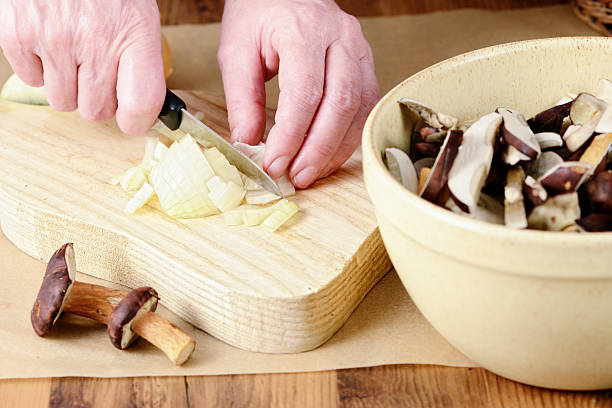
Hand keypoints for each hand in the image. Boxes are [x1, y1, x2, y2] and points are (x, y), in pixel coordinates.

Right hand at [0, 0, 165, 134]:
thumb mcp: (138, 14)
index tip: (133, 119)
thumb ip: (141, 59)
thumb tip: (143, 108)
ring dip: (68, 86)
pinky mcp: (19, 35)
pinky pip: (32, 80)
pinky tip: (50, 43)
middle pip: (97, 111)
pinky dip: (40, 69)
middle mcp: (96, 40)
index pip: (141, 104)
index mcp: (135, 34)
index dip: (137, 121)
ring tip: (73, 55)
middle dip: (98, 100)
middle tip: (97, 75)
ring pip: (63, 101)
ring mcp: (55, 39)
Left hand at [218, 0, 378, 187]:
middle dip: (318, 149)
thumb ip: (242, 99)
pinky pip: (365, 106)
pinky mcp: (366, 63)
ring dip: (336, 148)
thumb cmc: (259, 12)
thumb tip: (248, 144)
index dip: (291, 136)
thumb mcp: (236, 50)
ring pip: (359, 109)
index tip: (273, 164)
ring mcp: (359, 50)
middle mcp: (340, 38)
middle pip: (340, 104)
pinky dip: (348, 136)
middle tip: (296, 177)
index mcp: (303, 31)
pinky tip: (328, 155)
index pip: (305, 93)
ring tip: (312, 172)